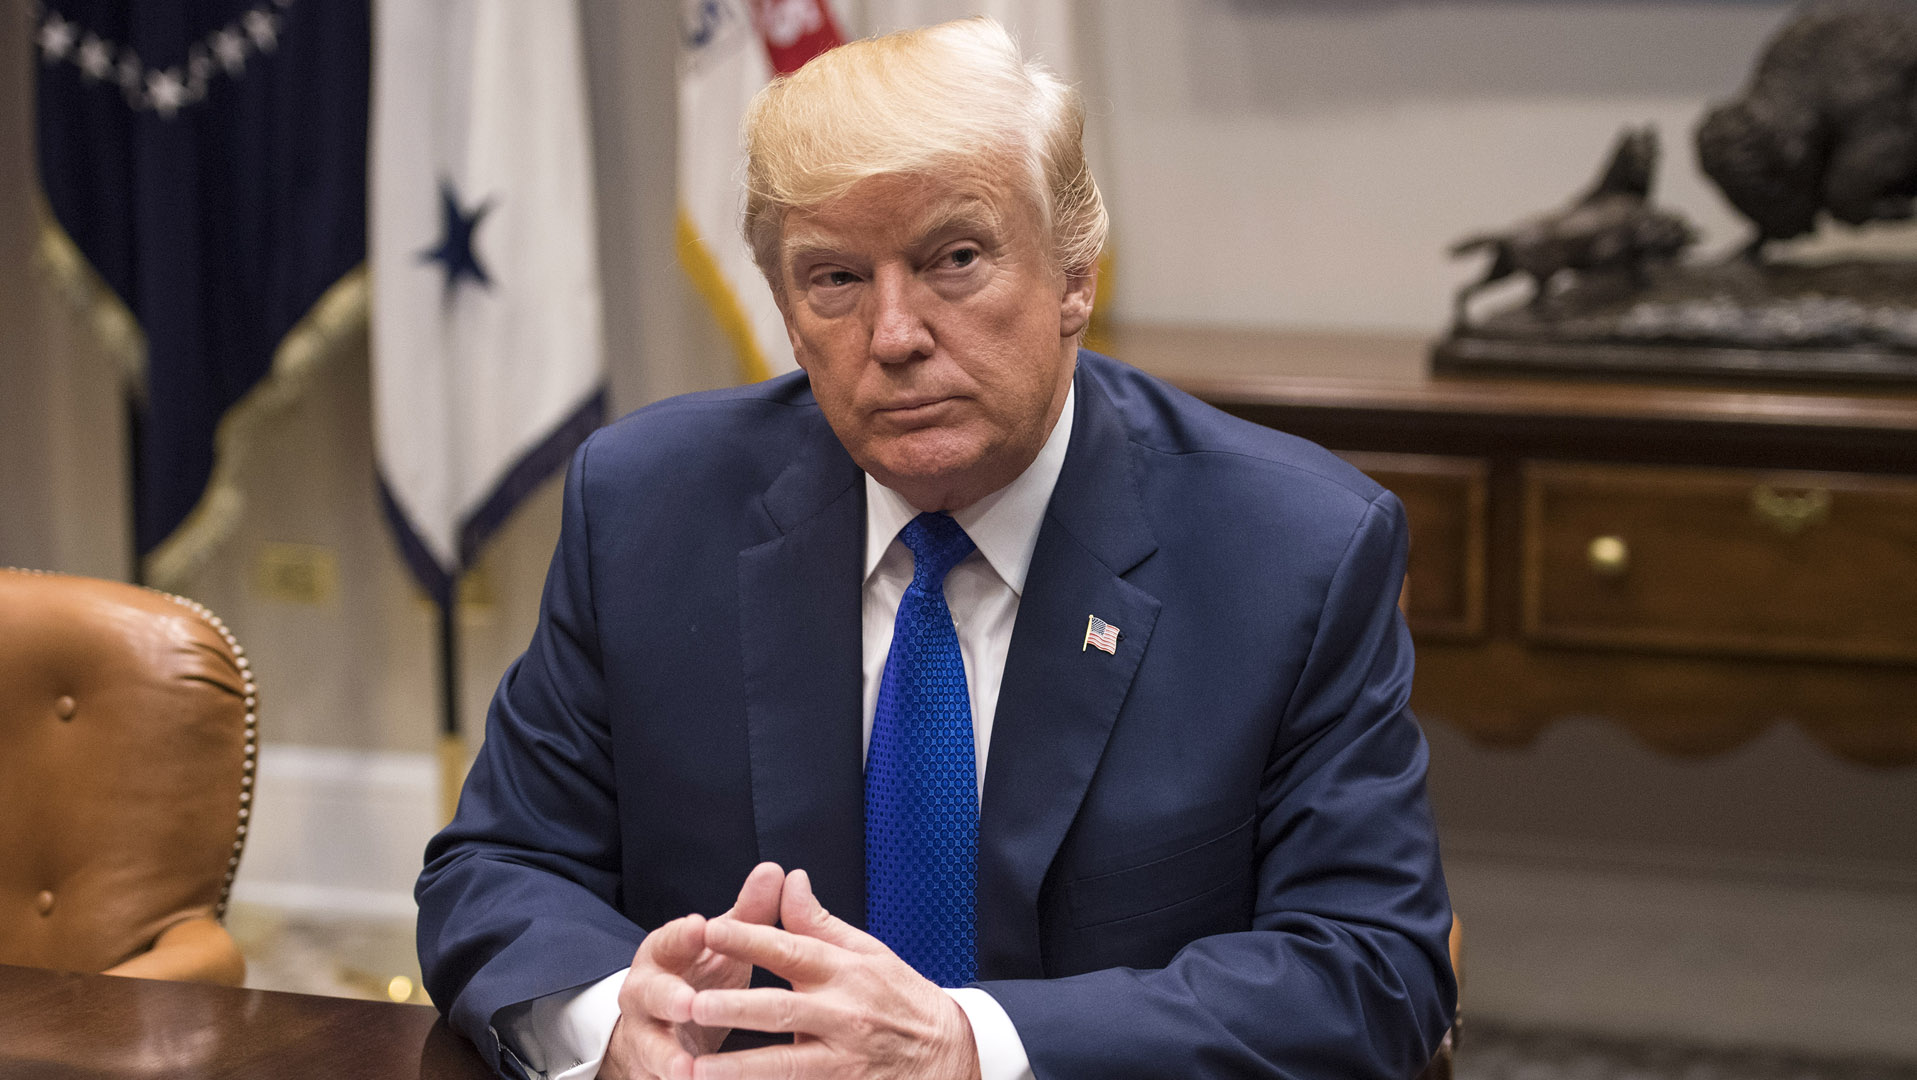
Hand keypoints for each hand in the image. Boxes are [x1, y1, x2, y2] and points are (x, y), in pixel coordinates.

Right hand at [602, 862, 786, 1079]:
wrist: (660, 1025)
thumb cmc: (698, 973)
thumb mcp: (719, 944)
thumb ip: (746, 913)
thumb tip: (776, 870)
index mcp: (663, 954)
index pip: (669, 939)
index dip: (682, 934)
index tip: (699, 926)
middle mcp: (645, 993)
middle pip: (651, 995)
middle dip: (669, 999)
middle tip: (690, 1003)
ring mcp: (643, 1035)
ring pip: (650, 1047)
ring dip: (667, 1058)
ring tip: (686, 1070)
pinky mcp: (649, 1070)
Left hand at [686, 868, 982, 1079]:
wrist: (948, 1055)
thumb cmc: (901, 998)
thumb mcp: (868, 952)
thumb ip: (819, 923)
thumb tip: (790, 880)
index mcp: (845, 972)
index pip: (791, 950)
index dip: (750, 940)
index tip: (712, 930)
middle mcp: (843, 1015)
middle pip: (781, 1011)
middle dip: (736, 1009)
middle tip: (692, 1005)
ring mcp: (843, 1061)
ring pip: (785, 1066)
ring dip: (739, 1069)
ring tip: (696, 1070)